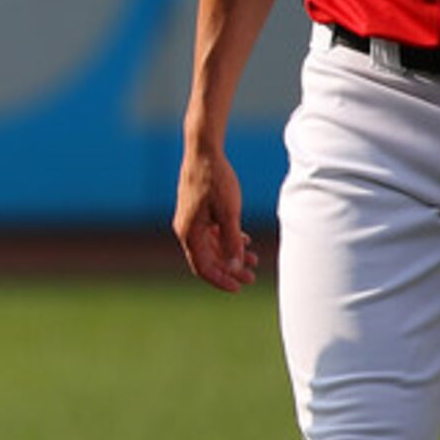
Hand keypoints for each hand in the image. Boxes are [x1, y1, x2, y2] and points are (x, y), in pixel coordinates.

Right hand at [174, 146, 257, 293]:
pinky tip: (244, 240)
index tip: (240, 287)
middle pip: (207, 259)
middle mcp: (186, 229)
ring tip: (253, 260)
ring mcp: (190, 220)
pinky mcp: (197, 210)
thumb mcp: (229, 214)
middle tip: (252, 277)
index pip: (203, 267)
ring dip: (230, 255)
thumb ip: (232, 242)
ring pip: (210, 246)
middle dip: (230, 269)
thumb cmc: (216, 180)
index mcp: (189, 233)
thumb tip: (234, 267)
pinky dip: (226, 240)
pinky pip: (210, 233)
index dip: (221, 280)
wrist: (204, 152)